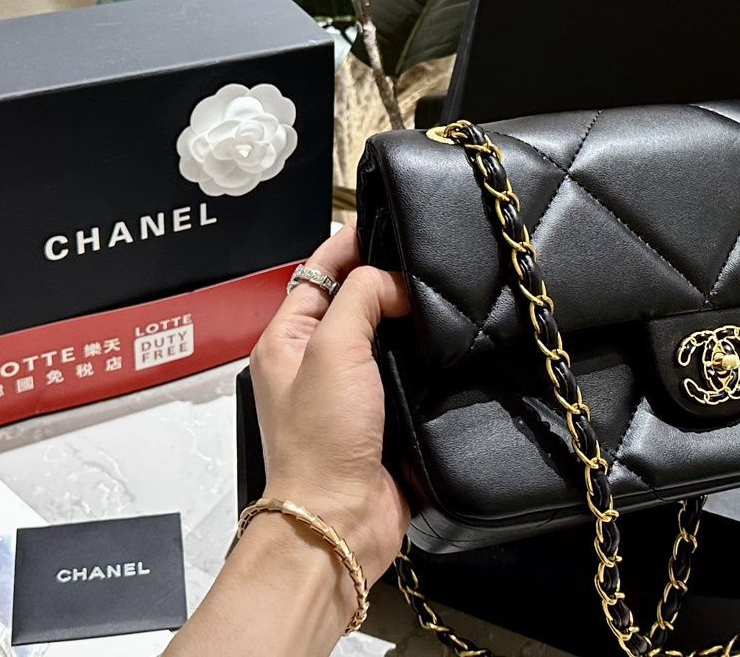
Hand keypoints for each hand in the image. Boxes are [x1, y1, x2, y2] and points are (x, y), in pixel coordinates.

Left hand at [248, 223, 410, 583]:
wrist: (342, 518)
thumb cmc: (321, 440)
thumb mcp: (331, 349)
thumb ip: (360, 298)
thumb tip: (395, 282)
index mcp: (288, 339)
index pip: (318, 272)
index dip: (350, 244)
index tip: (386, 220)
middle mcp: (317, 361)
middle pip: (354, 300)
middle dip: (386, 277)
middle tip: (425, 256)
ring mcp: (352, 390)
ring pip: (386, 335)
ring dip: (410, 318)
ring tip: (443, 291)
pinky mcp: (385, 416)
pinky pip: (408, 372)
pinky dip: (427, 357)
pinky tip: (450, 341)